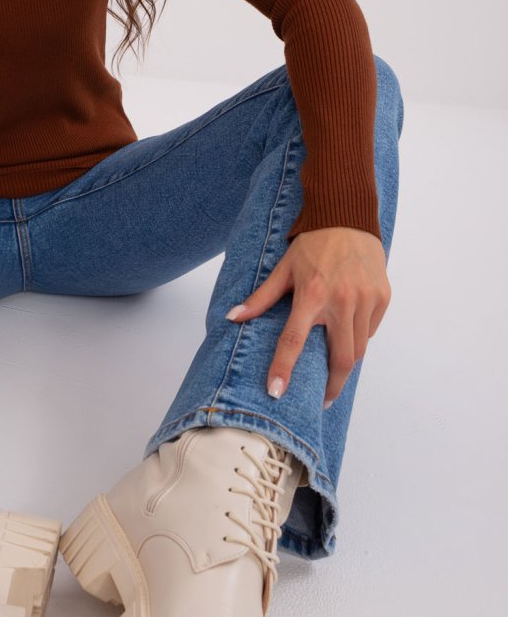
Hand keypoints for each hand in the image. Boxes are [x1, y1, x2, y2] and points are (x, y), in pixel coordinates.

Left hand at [225, 227, 391, 408]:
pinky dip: (360, 338)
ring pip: (359, 348)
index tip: (275, 392)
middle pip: (341, 358)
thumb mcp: (284, 268)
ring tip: (335, 373)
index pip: (294, 341)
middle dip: (332, 385)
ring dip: (347, 364)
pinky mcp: (383, 297)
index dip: (283, 369)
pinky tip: (349, 337)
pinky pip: (371, 330)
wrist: (348, 217)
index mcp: (312, 295)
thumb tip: (233, 317)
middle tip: (323, 400)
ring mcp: (366, 300)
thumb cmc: (313, 244)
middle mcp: (342, 300)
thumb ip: (261, 297)